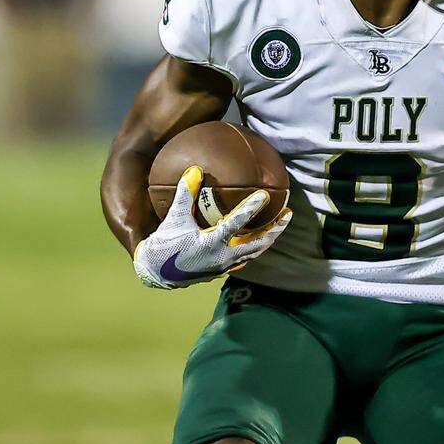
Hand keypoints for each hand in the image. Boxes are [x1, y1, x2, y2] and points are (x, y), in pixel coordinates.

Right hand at [133, 166, 290, 288]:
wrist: (155, 273)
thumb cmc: (164, 245)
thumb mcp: (174, 218)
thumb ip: (185, 194)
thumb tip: (194, 170)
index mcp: (211, 244)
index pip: (237, 224)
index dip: (251, 208)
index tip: (265, 195)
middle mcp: (222, 257)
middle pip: (257, 244)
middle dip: (274, 229)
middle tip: (288, 214)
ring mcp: (224, 266)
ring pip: (254, 252)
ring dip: (268, 238)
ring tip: (279, 224)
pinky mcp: (222, 269)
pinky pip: (245, 257)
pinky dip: (255, 246)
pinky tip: (259, 238)